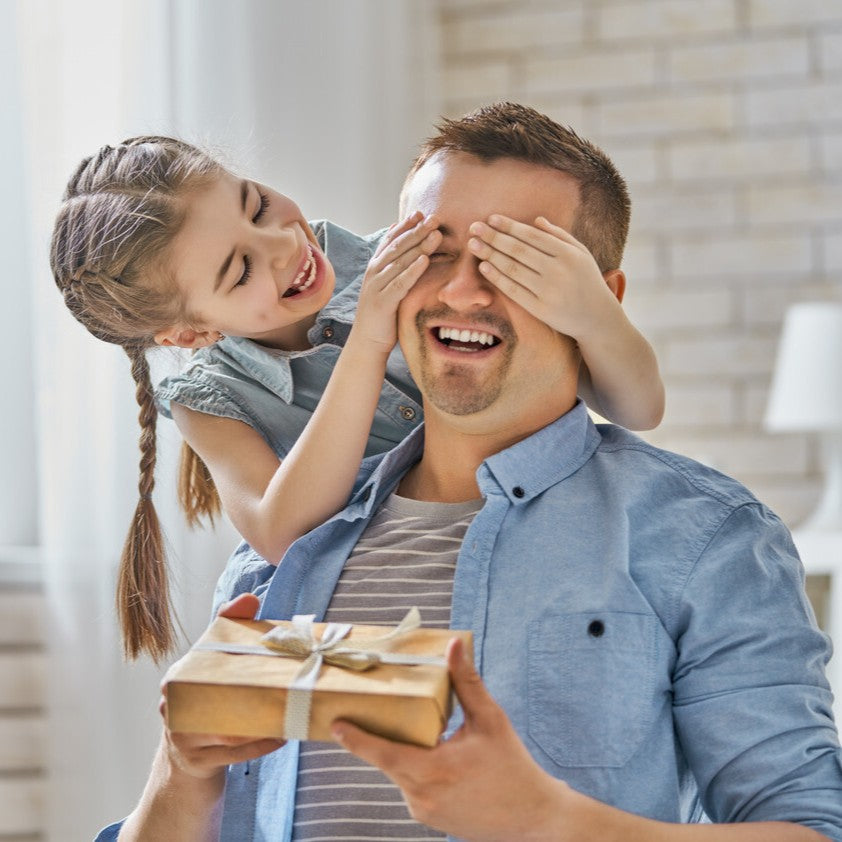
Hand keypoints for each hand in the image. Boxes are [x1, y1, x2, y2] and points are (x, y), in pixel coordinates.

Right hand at [159, 592, 282, 780]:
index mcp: (177, 679)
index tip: (257, 650)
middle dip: (253, 693)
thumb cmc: (205, 701)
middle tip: (286, 683)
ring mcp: (183, 738)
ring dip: (262, 723)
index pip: (200, 659)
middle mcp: (174, 708)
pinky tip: (283, 736)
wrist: (185, 761)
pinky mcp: (198, 763)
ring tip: (290, 711)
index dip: (227, 650)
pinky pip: (234, 754)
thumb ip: (228, 628)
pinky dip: (260, 746)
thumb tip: (250, 598)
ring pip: (228, 731)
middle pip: (218, 698)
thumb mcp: (211, 667)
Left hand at [331, 637, 568, 840]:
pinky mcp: (430, 818)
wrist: (534, 819)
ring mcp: (424, 811)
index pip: (383, 753)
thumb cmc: (513, 767)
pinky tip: (432, 753)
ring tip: (413, 728)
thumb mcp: (490, 720)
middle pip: (388, 761)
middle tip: (368, 711)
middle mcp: (421, 796)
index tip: (335, 725)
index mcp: (432, 770)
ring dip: (401, 751)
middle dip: (377, 736)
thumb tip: (454, 646)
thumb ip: (466, 683)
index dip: (357, 739)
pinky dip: (415, 767)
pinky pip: (412, 787)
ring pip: (400, 773)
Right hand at [353, 211, 441, 349]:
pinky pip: (400, 283)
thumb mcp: (388, 286)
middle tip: (435, 218)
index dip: (405, 225)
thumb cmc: (383, 315)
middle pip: (397, 246)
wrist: (367, 342)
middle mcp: (374, 272)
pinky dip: (412, 270)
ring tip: (436, 234)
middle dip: (417, 231)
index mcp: (376, 267)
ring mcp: (377, 286)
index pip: (390, 239)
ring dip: (418, 246)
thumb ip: (394, 267)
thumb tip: (404, 247)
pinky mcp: (383, 302)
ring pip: (400, 261)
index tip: (421, 212)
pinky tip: (425, 260)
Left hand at [467, 214, 620, 340]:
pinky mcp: (541, 309)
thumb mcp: (581, 254)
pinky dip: (497, 277)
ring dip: (490, 255)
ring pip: (513, 269)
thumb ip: (560, 235)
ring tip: (473, 244)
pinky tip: (484, 266)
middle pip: (518, 250)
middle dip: (493, 237)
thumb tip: (535, 220)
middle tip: (473, 228)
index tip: (491, 218)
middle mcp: (558, 270)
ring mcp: (549, 291)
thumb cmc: (586, 280)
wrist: (597, 317)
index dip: (510, 226)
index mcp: (568, 254)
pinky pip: (514, 290)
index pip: (532, 236)